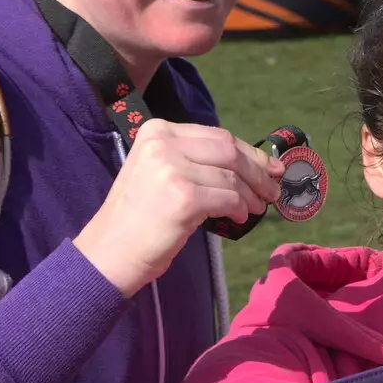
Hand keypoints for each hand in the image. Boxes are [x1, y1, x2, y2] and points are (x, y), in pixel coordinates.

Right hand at [74, 119, 282, 295]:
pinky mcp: (183, 197)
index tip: (270, 167)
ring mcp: (172, 169)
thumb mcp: (161, 172)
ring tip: (256, 208)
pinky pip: (229, 198)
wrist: (110, 252)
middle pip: (229, 151)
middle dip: (257, 171)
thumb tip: (256, 162)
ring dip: (251, 195)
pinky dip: (240, 209)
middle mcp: (163, 144)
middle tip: (272, 190)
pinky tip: (240, 217)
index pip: (218, 136)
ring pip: (232, 177)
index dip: (250, 152)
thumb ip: (198, 160)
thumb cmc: (140, 216)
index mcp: (157, 131)